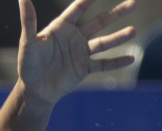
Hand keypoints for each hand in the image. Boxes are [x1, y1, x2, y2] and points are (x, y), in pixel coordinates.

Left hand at [17, 0, 137, 106]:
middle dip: (116, 13)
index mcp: (62, 27)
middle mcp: (74, 38)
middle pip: (99, 22)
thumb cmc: (27, 64)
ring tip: (133, 31)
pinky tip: (131, 58)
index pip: (78, 8)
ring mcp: (81, 53)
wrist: (34, 91)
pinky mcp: (84, 69)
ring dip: (119, 37)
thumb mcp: (27, 42)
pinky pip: (103, 64)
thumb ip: (28, 19)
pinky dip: (116, 62)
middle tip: (134, 3)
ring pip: (104, 42)